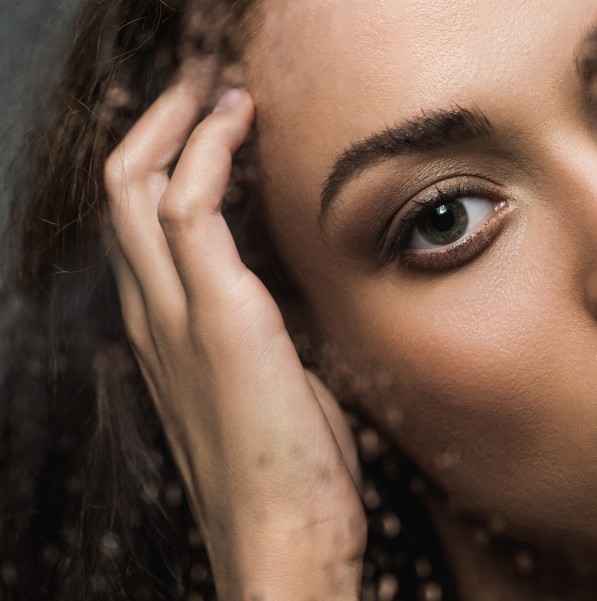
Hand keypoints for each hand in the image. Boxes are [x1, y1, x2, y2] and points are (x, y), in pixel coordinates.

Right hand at [104, 67, 364, 600]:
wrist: (284, 537)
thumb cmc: (289, 467)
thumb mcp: (273, 383)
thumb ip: (267, 330)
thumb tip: (296, 287)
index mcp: (168, 331)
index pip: (143, 224)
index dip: (168, 161)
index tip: (213, 120)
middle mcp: (156, 316)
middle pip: (124, 190)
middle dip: (160, 122)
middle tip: (203, 79)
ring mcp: (177, 316)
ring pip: (137, 186)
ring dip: (177, 121)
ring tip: (218, 83)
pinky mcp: (217, 317)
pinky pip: (189, 209)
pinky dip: (207, 152)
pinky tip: (239, 125)